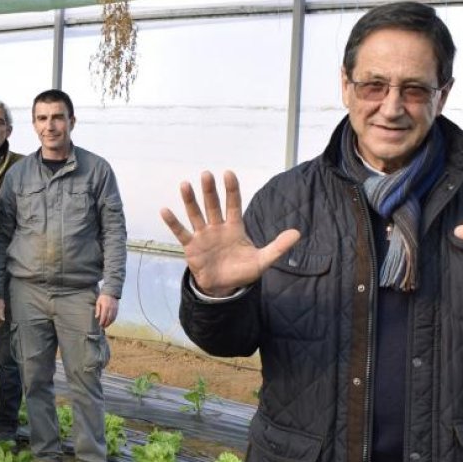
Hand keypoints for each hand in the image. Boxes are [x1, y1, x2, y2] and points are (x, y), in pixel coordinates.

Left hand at [95, 294, 118, 327]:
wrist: (110, 293)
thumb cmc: (103, 298)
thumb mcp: (98, 302)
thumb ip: (98, 310)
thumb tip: (97, 317)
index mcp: (105, 307)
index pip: (104, 316)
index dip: (102, 321)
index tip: (100, 325)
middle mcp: (111, 308)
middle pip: (109, 318)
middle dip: (106, 324)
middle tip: (103, 327)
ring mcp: (115, 309)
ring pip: (113, 318)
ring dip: (109, 323)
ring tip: (106, 326)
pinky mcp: (117, 309)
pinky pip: (115, 316)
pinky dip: (112, 320)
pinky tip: (110, 322)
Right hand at [160, 171, 300, 296]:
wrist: (223, 287)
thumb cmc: (242, 271)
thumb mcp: (263, 260)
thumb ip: (278, 246)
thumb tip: (297, 233)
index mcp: (235, 227)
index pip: (233, 204)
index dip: (231, 190)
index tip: (228, 174)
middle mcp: (217, 227)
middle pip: (213, 205)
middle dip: (209, 191)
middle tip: (206, 174)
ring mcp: (203, 235)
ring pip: (196, 214)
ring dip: (190, 200)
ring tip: (185, 184)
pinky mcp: (191, 247)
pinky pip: (181, 232)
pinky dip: (173, 222)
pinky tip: (165, 210)